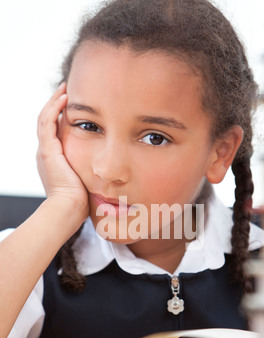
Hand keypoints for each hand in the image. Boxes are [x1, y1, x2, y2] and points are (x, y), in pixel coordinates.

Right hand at [36, 83, 88, 220]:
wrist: (68, 209)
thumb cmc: (80, 201)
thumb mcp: (85, 181)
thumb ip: (90, 171)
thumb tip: (106, 171)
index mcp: (53, 160)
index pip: (54, 132)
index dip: (60, 117)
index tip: (73, 106)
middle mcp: (45, 153)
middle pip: (47, 122)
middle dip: (56, 105)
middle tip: (66, 91)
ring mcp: (45, 151)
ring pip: (45, 119)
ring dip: (54, 102)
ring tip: (65, 89)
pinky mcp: (48, 150)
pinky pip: (48, 123)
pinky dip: (54, 108)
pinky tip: (64, 98)